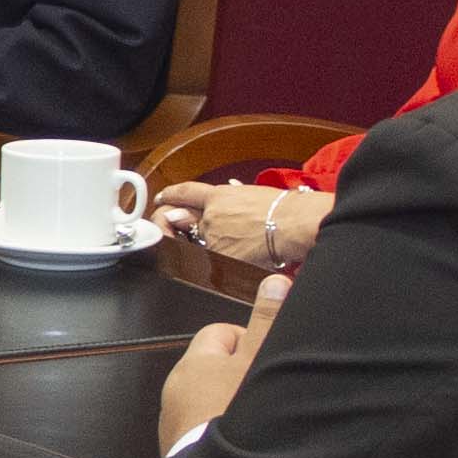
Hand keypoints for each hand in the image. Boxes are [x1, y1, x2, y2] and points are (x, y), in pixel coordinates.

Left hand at [156, 270, 290, 448]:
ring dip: (228, 405)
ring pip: (207, 401)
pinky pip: (201, 431)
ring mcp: (174, 422)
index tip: (267, 358)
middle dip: (239, 375)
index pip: (221, 333)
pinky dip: (218, 432)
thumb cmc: (238, 414)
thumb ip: (268, 322)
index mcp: (194, 362)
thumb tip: (275, 282)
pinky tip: (240, 443)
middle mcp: (176, 388)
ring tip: (255, 419)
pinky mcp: (176, 451)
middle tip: (265, 390)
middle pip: (213, 369)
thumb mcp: (259, 362)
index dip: (248, 341)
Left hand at [159, 179, 314, 266]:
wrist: (293, 223)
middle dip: (197, 229)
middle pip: (190, 225)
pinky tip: (250, 256)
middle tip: (215, 232)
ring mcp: (214, 239)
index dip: (171, 194)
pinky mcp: (221, 259)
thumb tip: (226, 196)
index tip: (164, 198)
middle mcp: (210, 217)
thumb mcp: (253, 194)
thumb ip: (233, 199)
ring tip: (248, 243)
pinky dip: (232, 263)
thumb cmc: (283, 208)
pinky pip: (219, 264)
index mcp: (219, 197)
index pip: (186, 193)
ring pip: (207, 247)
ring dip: (222, 247)